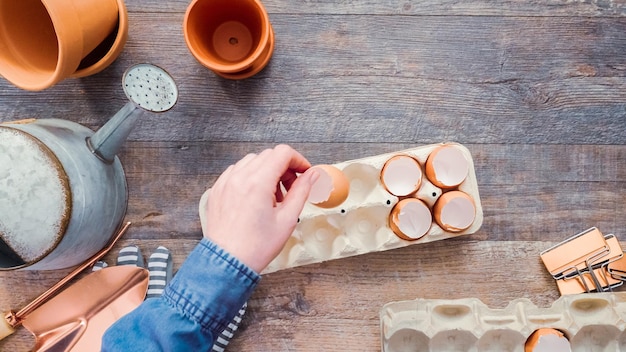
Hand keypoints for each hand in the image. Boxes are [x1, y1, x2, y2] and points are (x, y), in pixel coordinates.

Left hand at [201, 144, 319, 272]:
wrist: (228, 263)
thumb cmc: (255, 247)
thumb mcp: (287, 219)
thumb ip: (301, 191)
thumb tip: (312, 175)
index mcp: (257, 183)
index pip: (282, 153)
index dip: (298, 160)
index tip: (304, 173)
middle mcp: (239, 178)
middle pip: (268, 155)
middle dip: (284, 167)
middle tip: (291, 188)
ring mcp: (225, 183)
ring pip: (251, 161)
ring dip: (266, 171)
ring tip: (272, 197)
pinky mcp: (217, 190)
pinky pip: (236, 172)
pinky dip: (249, 178)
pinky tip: (256, 198)